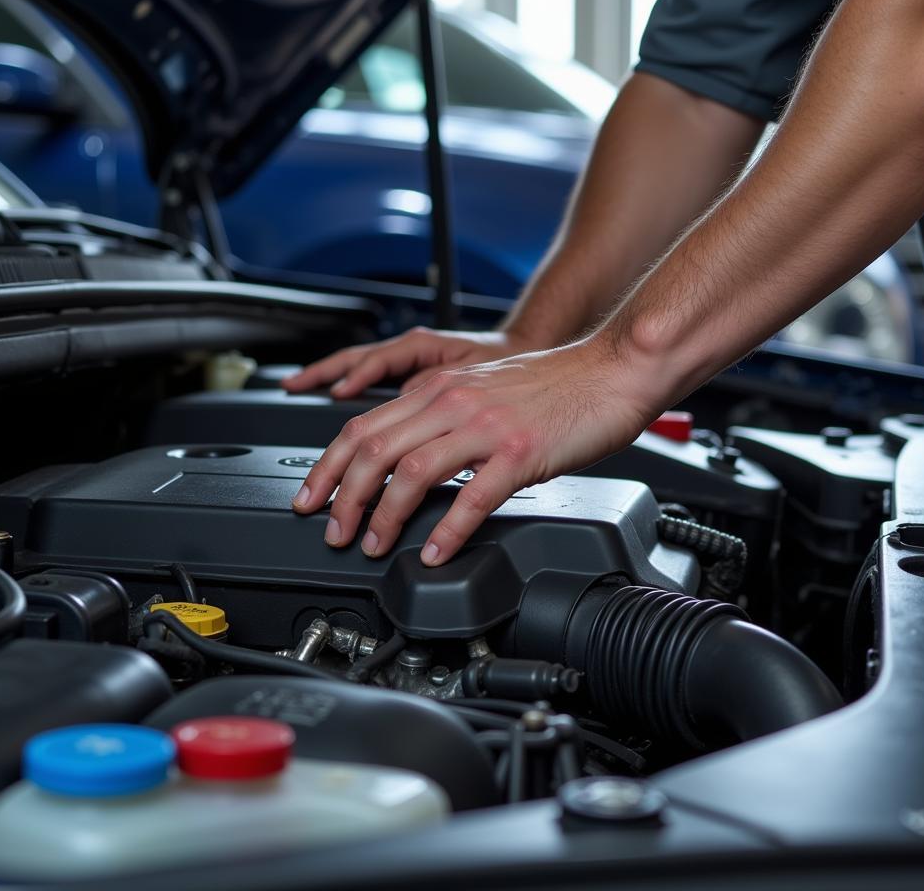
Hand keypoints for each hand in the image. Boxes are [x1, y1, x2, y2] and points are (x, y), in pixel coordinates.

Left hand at [291, 337, 653, 565]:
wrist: (611, 370)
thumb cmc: (554, 385)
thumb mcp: (482, 391)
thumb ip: (442, 418)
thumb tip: (406, 460)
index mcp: (439, 389)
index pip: (361, 426)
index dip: (327, 467)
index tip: (312, 498)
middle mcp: (453, 402)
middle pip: (372, 449)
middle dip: (342, 497)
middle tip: (334, 531)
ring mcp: (485, 427)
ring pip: (411, 473)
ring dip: (384, 516)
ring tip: (374, 545)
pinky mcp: (519, 452)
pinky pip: (472, 497)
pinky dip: (448, 531)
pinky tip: (437, 553)